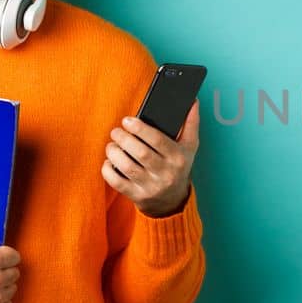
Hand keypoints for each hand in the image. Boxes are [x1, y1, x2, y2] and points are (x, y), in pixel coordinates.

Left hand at [102, 103, 199, 217]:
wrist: (173, 201)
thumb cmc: (179, 167)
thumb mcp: (189, 147)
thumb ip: (191, 123)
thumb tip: (193, 101)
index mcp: (178, 158)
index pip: (157, 140)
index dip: (140, 128)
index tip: (127, 120)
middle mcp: (165, 173)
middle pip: (140, 153)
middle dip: (123, 138)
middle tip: (116, 131)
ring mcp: (151, 186)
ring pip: (127, 167)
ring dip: (114, 152)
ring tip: (112, 145)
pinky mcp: (137, 196)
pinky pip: (117, 182)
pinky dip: (108, 170)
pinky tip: (109, 161)